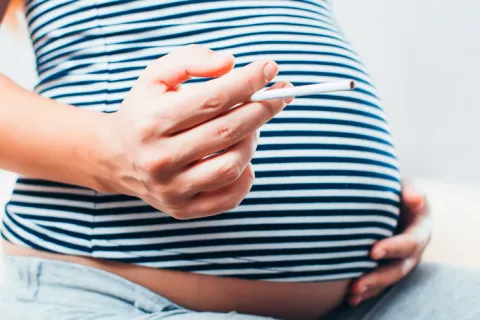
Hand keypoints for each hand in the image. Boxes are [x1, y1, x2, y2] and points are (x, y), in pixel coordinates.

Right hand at [99, 44, 292, 218]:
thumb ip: (190, 60)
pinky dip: (246, 174)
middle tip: (280, 93)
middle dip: (262, 108)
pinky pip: (230, 196)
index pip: (213, 100)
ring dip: (252, 140)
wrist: (117, 156)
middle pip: (227, 132)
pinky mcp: (183, 209)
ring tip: (251, 124)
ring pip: (232, 165)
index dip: (248, 82)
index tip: (270, 68)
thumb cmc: (145, 111)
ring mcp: (172, 189)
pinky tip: (240, 153)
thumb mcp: (156, 76)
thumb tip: (230, 63)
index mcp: (151, 121)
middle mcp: (160, 159)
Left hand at [347, 182, 432, 305]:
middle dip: (378, 277)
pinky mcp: (386, 266)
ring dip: (370, 288)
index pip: (409, 242)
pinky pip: (379, 282)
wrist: (389, 197)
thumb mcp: (405, 185)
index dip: (393, 248)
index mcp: (420, 230)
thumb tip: (413, 198)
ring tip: (351, 294)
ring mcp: (400, 261)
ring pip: (387, 279)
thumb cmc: (396, 188)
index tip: (373, 252)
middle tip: (357, 283)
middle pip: (398, 269)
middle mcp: (412, 250)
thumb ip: (409, 189)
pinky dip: (365, 291)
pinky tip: (348, 298)